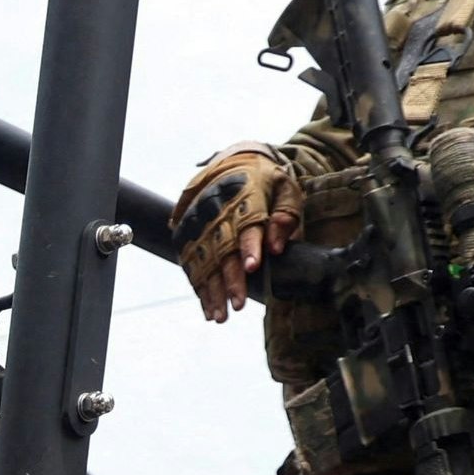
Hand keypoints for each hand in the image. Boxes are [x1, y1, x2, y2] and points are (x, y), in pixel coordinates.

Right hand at [173, 145, 299, 324]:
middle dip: (230, 279)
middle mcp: (219, 211)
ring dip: (213, 291)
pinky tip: (207, 307)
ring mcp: (201, 222)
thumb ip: (285, 215)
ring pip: (205, 261)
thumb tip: (277, 247)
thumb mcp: (285, 188)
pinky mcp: (189, 231)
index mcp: (246, 197)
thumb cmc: (266, 179)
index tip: (252, 268)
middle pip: (224, 249)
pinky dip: (199, 287)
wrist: (234, 158)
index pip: (247, 225)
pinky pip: (192, 263)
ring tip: (220, 316)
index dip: (249, 247)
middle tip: (238, 305)